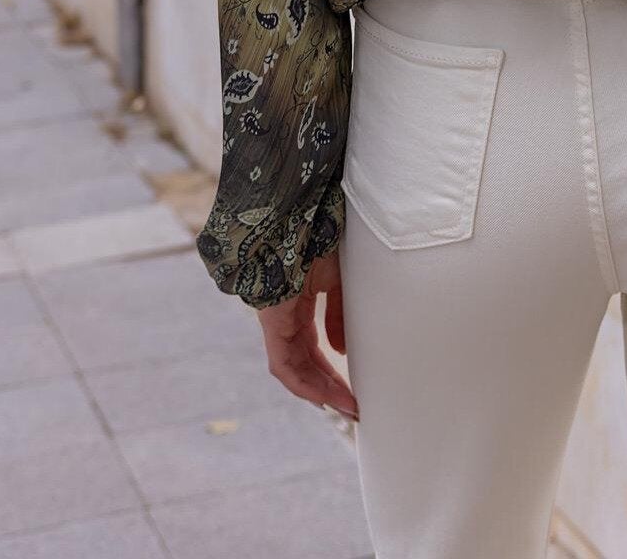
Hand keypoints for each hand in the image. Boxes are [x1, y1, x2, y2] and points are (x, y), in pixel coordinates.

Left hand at [256, 251, 358, 420]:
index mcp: (298, 306)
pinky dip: (302, 383)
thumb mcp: (336, 281)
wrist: (299, 220)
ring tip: (346, 405)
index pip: (312, 349)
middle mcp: (285, 319)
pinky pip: (283, 365)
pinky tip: (322, 395)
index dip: (331, 371)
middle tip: (354, 405)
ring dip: (320, 390)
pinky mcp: (272, 324)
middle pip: (306, 364)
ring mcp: (276, 323)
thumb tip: (341, 349)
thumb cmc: (319, 243)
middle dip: (330, 387)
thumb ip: (337, 314)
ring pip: (295, 369)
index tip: (352, 388)